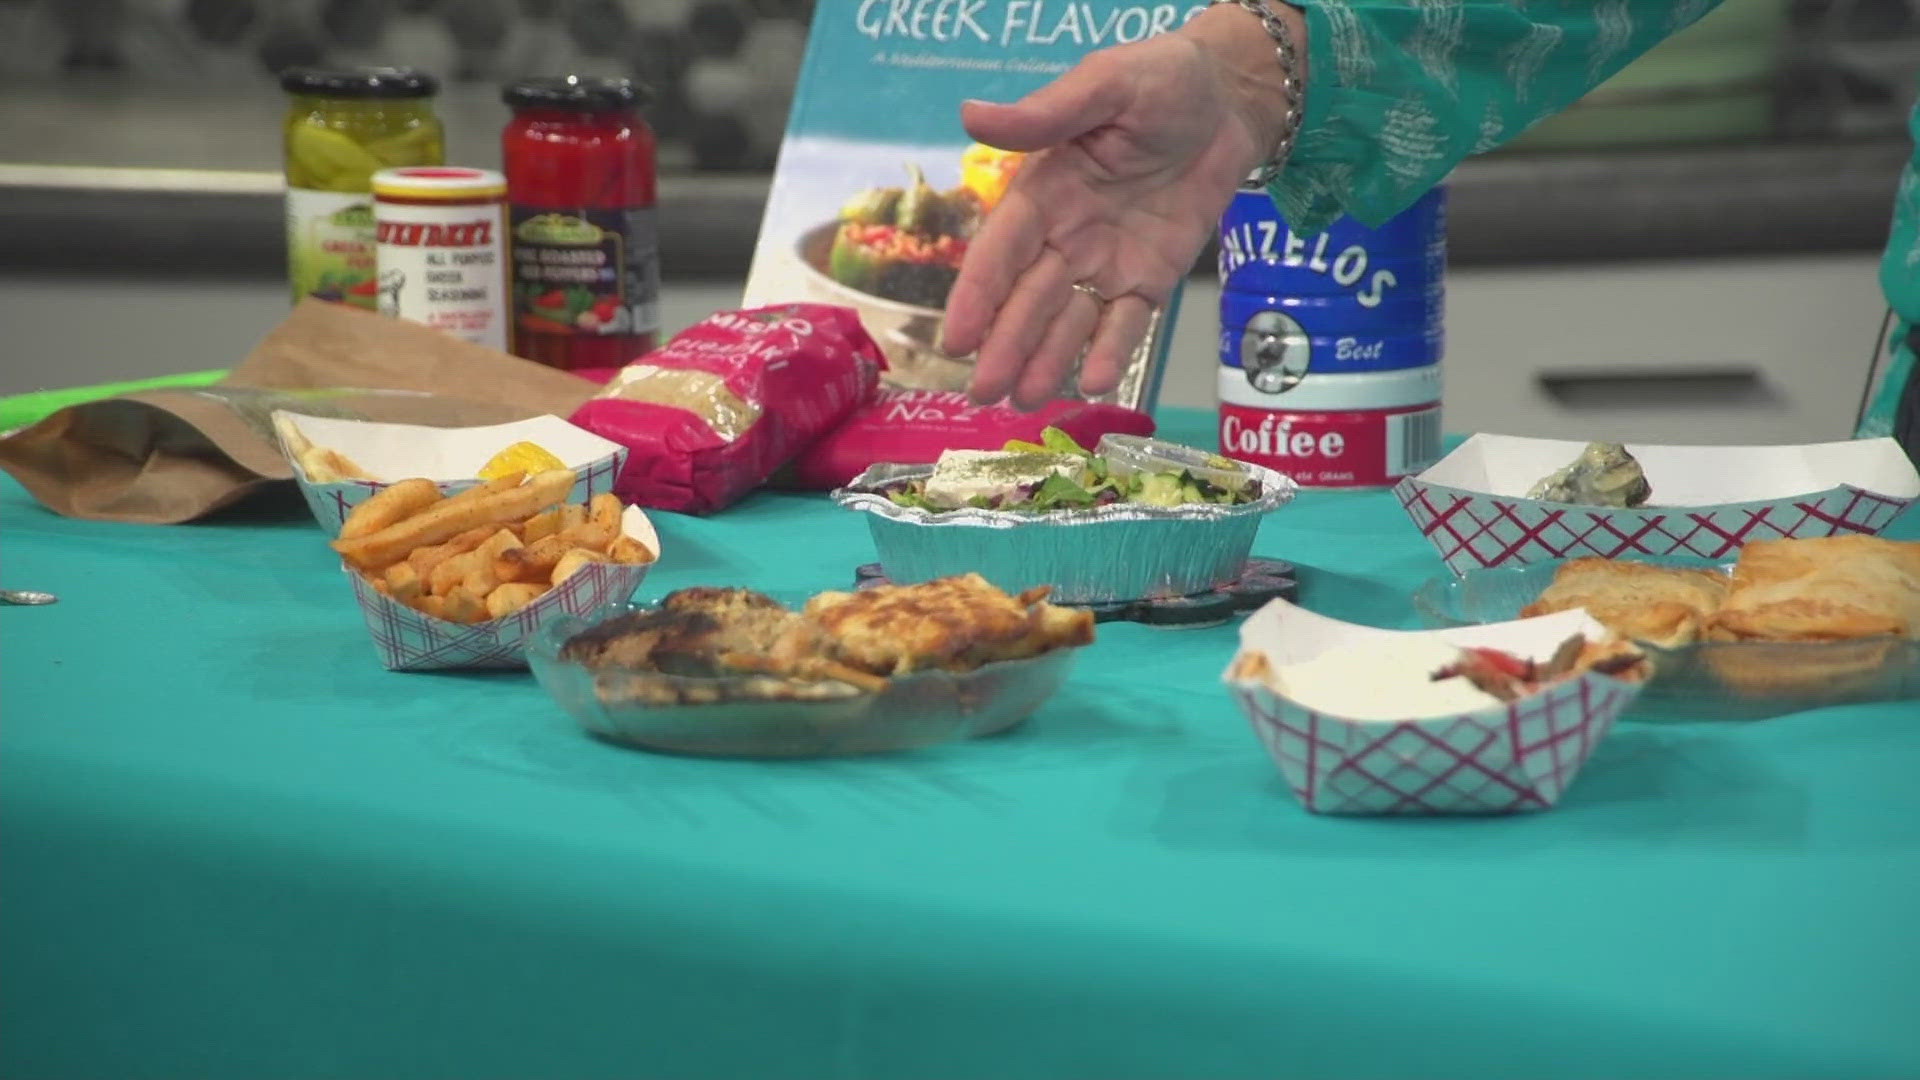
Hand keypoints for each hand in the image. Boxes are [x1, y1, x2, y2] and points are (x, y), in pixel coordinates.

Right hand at [941, 3, 1304, 409]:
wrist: (1230, 100)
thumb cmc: (1160, 82)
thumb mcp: (1105, 85)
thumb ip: (1046, 114)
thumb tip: (971, 115)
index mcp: (1043, 191)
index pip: (1001, 250)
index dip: (978, 295)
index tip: (957, 339)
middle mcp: (1066, 234)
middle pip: (1028, 298)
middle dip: (1005, 345)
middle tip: (983, 393)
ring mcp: (1106, 262)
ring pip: (1069, 320)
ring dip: (1045, 361)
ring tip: (1025, 402)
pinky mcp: (1148, 279)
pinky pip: (1126, 323)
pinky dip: (1109, 352)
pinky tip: (1093, 384)